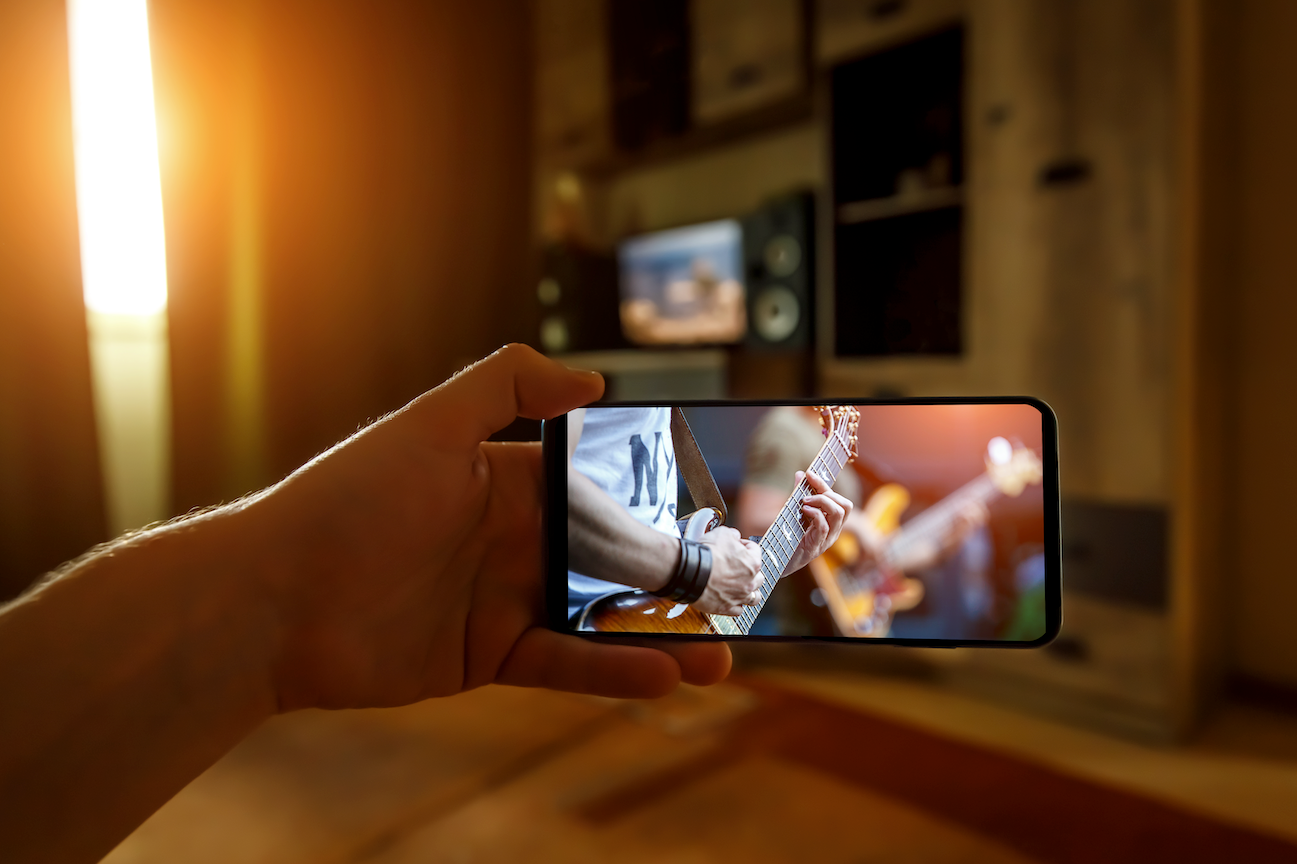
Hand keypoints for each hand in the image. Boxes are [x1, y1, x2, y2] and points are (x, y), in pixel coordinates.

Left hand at [245, 344, 731, 709]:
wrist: (273, 599)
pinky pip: (564, 663)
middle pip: (615, 557)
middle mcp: (514, 540)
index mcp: (509, 481)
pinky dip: (614, 670)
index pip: (602, 483)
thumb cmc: (346, 500)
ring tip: (726, 653)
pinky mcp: (488, 657)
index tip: (720, 500)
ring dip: (665, 634)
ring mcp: (505, 601)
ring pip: (602, 618)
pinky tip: (665, 674)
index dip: (660, 492)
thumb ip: (506, 385)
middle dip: (680, 573)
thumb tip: (593, 382)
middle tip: (744, 588)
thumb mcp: (428, 425)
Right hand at [693, 527, 762, 616]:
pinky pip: (738, 610)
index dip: (745, 545)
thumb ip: (732, 535)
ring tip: (742, 588)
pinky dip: (736, 605)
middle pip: (758, 577)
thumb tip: (734, 536)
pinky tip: (730, 599)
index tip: (736, 545)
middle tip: (739, 567)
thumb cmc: (707, 553)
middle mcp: (750, 582)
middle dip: (751, 571)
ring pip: (754, 598)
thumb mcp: (722, 533)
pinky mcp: (727, 608)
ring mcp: (739, 596)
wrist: (691, 572)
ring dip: (750, 592)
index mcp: (752, 563)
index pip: (756, 551)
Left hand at [784, 469, 852, 574]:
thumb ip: (799, 494)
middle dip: (826, 492)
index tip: (809, 474)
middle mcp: (833, 532)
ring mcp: (826, 540)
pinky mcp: (815, 547)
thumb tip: (801, 474)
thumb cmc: (787, 538)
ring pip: (838, 513)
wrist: (776, 563)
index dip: (825, 485)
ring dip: (821, 501)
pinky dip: (814, 514)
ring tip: (804, 502)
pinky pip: (823, 526)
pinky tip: (802, 510)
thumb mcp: (794, 513)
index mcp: (831, 524)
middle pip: (845, 506)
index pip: (840, 501)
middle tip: (806, 493)